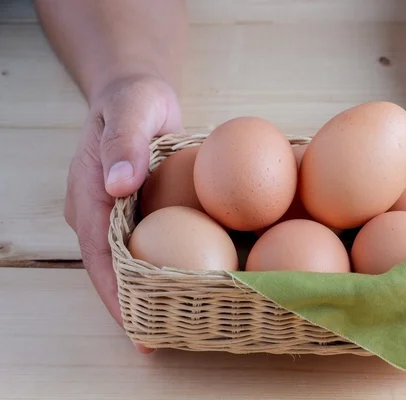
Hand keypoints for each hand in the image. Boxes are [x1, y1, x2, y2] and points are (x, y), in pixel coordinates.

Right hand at [64, 74, 183, 350]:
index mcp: (90, 195)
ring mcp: (116, 214)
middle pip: (110, 268)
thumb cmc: (134, 98)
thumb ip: (123, 143)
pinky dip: (161, 266)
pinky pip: (148, 244)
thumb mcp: (132, 109)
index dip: (114, 293)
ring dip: (145, 292)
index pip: (98, 254)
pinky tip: (186, 282)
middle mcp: (98, 212)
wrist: (139, 92)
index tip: (135, 327)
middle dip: (130, 305)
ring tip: (174, 324)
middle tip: (157, 339)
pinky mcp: (137, 211)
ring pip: (126, 262)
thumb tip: (118, 185)